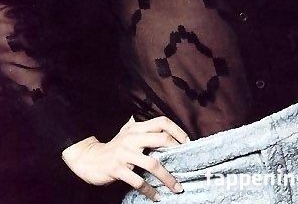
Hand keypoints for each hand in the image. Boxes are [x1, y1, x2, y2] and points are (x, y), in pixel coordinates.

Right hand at [62, 115, 189, 201]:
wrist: (89, 159)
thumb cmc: (114, 148)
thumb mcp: (128, 135)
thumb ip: (145, 132)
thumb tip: (168, 135)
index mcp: (136, 128)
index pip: (161, 122)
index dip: (177, 130)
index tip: (187, 143)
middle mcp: (132, 137)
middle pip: (161, 139)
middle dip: (177, 151)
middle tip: (186, 164)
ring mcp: (124, 153)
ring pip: (152, 163)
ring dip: (167, 178)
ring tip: (177, 187)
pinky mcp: (117, 169)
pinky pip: (138, 181)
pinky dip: (150, 190)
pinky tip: (157, 197)